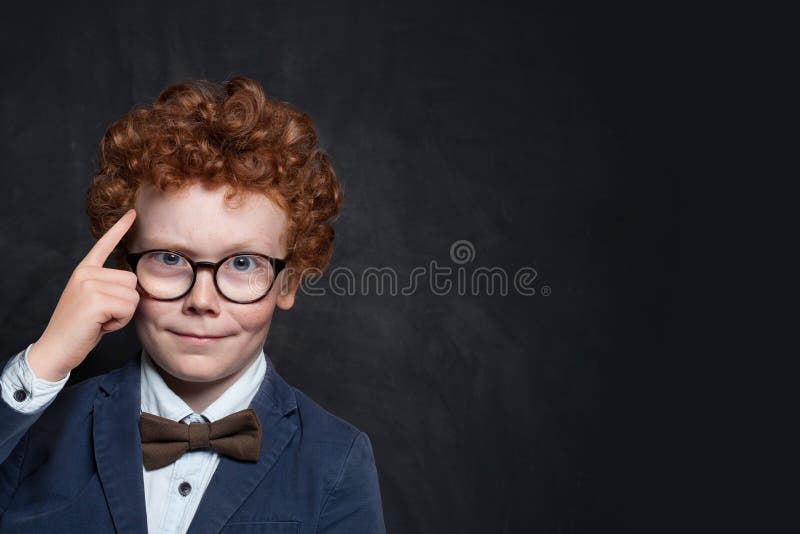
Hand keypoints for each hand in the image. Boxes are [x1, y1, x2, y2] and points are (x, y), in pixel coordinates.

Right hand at [28, 209, 139, 380]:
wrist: (56, 348)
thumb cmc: (79, 328)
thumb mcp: (94, 301)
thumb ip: (109, 288)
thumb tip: (134, 285)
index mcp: (84, 271)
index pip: (104, 245)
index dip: (120, 228)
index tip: (132, 213)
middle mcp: (86, 273)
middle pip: (132, 280)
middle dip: (125, 302)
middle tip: (103, 315)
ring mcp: (89, 285)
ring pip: (133, 295)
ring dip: (123, 314)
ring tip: (101, 320)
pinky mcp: (94, 300)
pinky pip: (128, 308)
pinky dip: (120, 322)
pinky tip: (100, 325)